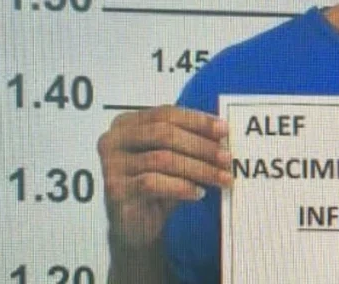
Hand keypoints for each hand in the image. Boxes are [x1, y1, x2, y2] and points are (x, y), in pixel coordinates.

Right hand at [97, 106, 231, 248]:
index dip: (197, 120)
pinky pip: (153, 183)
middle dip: (201, 145)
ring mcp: (111, 165)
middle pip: (164, 134)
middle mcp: (113, 140)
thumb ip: (188, 139)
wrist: (136, 224)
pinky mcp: (115, 190)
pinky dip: (181, 187)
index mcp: (126, 123)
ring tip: (221, 178)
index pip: (165, 113)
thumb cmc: (157, 183)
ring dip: (199, 168)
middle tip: (227, 158)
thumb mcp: (173, 156)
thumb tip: (222, 130)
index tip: (224, 130)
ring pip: (162, 159)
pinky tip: (199, 193)